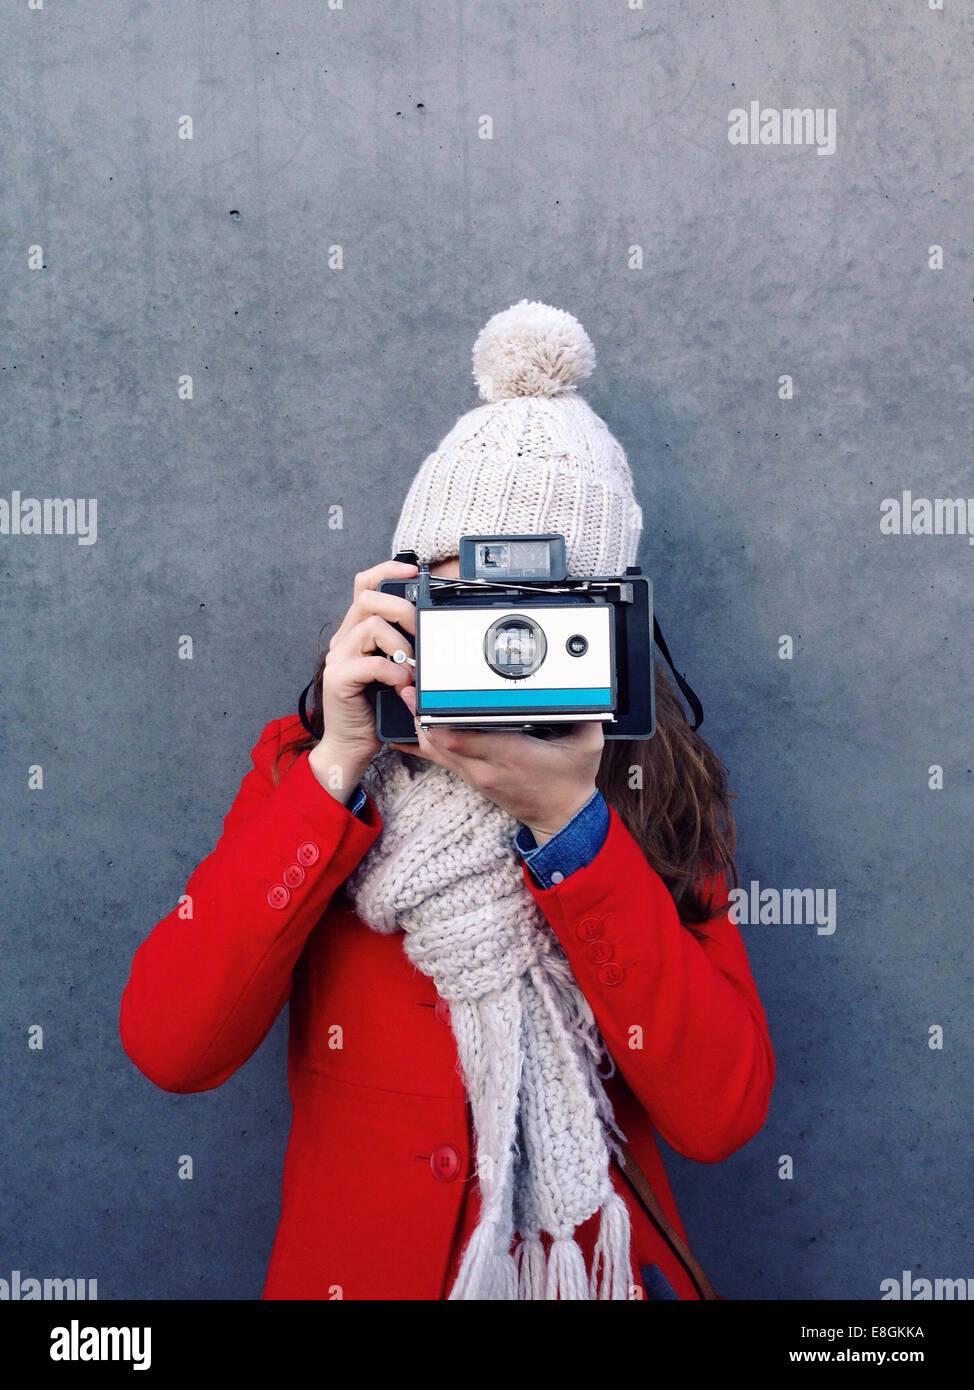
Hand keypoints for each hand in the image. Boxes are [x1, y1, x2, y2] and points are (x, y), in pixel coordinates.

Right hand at [308, 559, 418, 795]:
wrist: (351, 745)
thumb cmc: (375, 709)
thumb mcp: (393, 670)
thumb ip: (402, 647)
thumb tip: (429, 628)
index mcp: (356, 632)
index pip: (364, 585)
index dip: (387, 570)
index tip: (414, 571)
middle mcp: (343, 639)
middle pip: (367, 598)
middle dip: (402, 609)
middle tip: (420, 632)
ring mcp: (338, 658)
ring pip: (371, 626)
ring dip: (401, 645)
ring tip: (411, 668)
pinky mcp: (338, 679)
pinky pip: (371, 662)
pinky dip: (393, 672)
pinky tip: (402, 684)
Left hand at [387, 686, 603, 843]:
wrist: (561, 819)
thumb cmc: (571, 781)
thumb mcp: (587, 744)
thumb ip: (586, 713)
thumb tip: (584, 684)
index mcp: (510, 755)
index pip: (463, 737)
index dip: (438, 718)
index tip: (426, 695)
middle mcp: (486, 767)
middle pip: (439, 740)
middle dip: (420, 712)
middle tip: (408, 685)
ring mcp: (476, 774)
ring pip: (435, 749)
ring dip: (419, 724)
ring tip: (407, 696)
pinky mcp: (472, 777)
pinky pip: (440, 758)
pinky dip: (424, 741)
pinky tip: (407, 727)